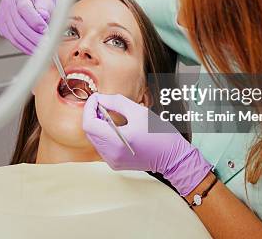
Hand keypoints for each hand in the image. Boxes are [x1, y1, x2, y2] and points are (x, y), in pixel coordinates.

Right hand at [0, 0, 56, 54]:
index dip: (34, 20)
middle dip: (33, 35)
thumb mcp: (46, 0)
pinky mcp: (2, 27)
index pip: (23, 7)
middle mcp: (8, 2)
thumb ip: (44, 7)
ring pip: (15, 34)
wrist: (35, 3)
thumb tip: (43, 15)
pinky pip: (12, 39)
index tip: (45, 29)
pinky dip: (23, 46)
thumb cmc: (41, 1)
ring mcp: (2, 15)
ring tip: (41, 48)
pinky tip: (32, 49)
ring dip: (29, 43)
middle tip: (45, 42)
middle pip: (18, 23)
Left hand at [82, 93, 212, 195]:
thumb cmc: (159, 134)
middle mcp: (111, 154)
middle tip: (103, 103)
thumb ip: (115, 102)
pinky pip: (102, 146)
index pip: (89, 123)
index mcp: (117, 141)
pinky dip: (104, 134)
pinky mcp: (115, 164)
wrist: (173, 157)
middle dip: (93, 114)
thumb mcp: (138, 111)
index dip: (89, 108)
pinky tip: (115, 127)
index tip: (96, 98)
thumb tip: (99, 99)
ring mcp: (112, 161)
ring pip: (94, 138)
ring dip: (98, 124)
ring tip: (110, 114)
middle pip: (89, 131)